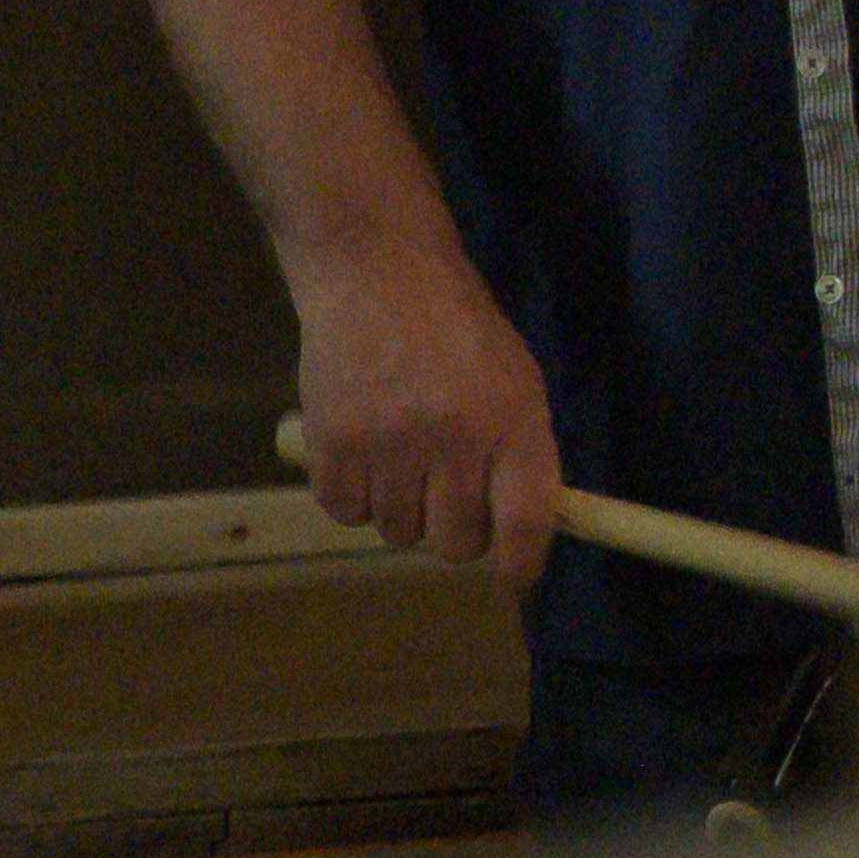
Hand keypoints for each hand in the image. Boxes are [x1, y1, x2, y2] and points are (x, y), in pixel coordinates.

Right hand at [288, 237, 562, 589]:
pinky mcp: (333, 440)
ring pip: (397, 532)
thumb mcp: (517, 380)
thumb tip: (522, 529)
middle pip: (454, 542)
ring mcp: (389, 442)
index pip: (525, 521)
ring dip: (402, 512)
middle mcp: (453, 438)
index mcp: (514, 422)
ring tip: (404, 460)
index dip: (521, 565)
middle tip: (449, 500)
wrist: (380, 275)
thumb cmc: (459, 332)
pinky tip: (364, 455)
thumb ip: (521, 453)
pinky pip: (344, 513)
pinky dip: (353, 498)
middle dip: (455, 534)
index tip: (514, 583)